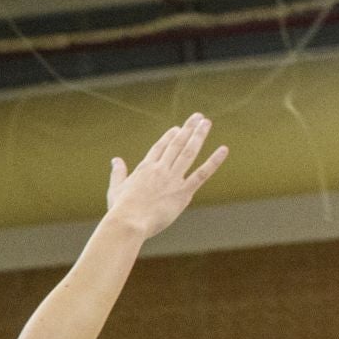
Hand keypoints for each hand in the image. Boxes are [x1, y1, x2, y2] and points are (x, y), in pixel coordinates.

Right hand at [104, 113, 225, 239]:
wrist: (129, 222)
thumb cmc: (120, 209)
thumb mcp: (116, 189)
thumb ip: (118, 173)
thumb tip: (115, 160)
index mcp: (144, 168)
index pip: (159, 148)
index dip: (169, 137)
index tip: (177, 128)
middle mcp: (160, 169)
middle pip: (176, 144)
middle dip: (188, 129)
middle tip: (198, 116)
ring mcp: (173, 179)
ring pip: (189, 152)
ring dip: (198, 136)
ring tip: (207, 123)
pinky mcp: (183, 192)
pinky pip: (202, 174)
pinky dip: (214, 161)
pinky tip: (223, 150)